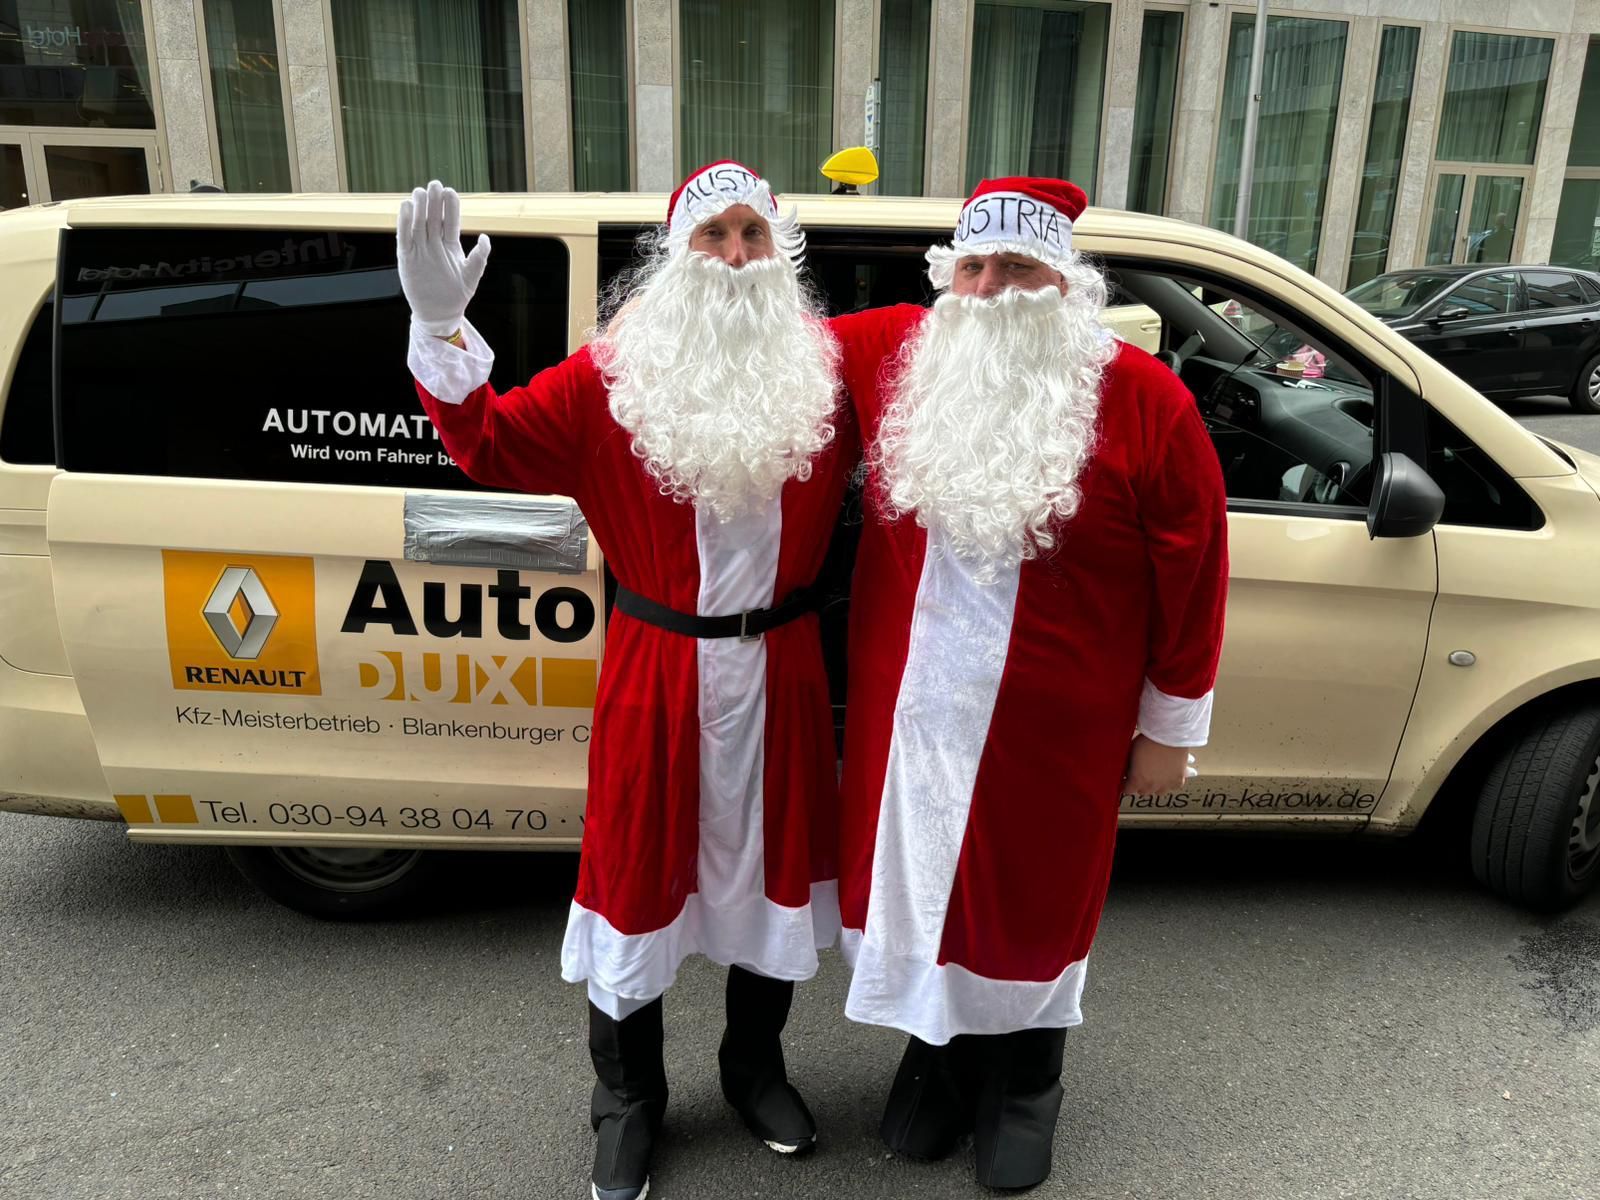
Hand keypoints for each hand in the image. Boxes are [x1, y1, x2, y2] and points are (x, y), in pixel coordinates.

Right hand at [397, 180, 490, 337]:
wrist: (439, 313)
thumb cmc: (457, 295)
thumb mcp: (472, 276)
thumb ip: (479, 257)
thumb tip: (486, 238)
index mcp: (450, 245)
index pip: (450, 221)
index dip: (450, 207)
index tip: (451, 191)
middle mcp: (434, 244)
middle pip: (433, 218)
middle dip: (434, 201)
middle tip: (434, 184)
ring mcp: (420, 249)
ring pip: (418, 223)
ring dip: (419, 207)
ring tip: (420, 192)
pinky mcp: (407, 257)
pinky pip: (404, 237)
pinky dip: (404, 223)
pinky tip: (406, 207)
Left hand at [1123, 735, 1196, 795]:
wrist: (1169, 735)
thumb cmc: (1148, 739)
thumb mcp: (1131, 752)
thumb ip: (1128, 764)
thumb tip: (1126, 769)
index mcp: (1137, 779)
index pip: (1128, 790)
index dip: (1126, 785)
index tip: (1126, 780)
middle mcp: (1151, 785)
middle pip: (1143, 792)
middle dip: (1140, 785)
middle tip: (1140, 775)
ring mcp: (1166, 784)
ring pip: (1158, 792)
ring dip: (1155, 786)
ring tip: (1154, 776)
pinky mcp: (1178, 779)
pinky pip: (1173, 787)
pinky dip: (1170, 782)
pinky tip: (1168, 775)